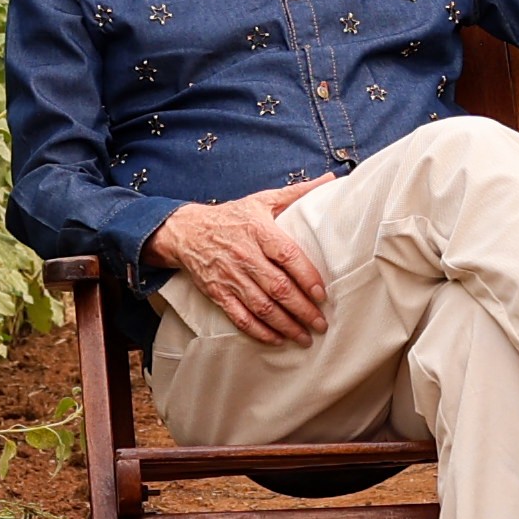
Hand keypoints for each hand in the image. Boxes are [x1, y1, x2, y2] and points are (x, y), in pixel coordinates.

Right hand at [149, 182, 330, 345]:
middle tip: (321, 324)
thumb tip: (332, 179)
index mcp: (259, 231)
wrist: (186, 231)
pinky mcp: (219, 293)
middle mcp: (245, 256)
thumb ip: (297, 193)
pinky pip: (241, 317)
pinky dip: (260, 332)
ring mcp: (231, 277)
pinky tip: (277, 339)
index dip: (306, 276)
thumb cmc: (231, 216)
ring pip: (262, 307)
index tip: (322, 294)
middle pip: (278, 288)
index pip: (287, 256)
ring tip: (305, 337)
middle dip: (302, 309)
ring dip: (286, 325)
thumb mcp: (262, 199)